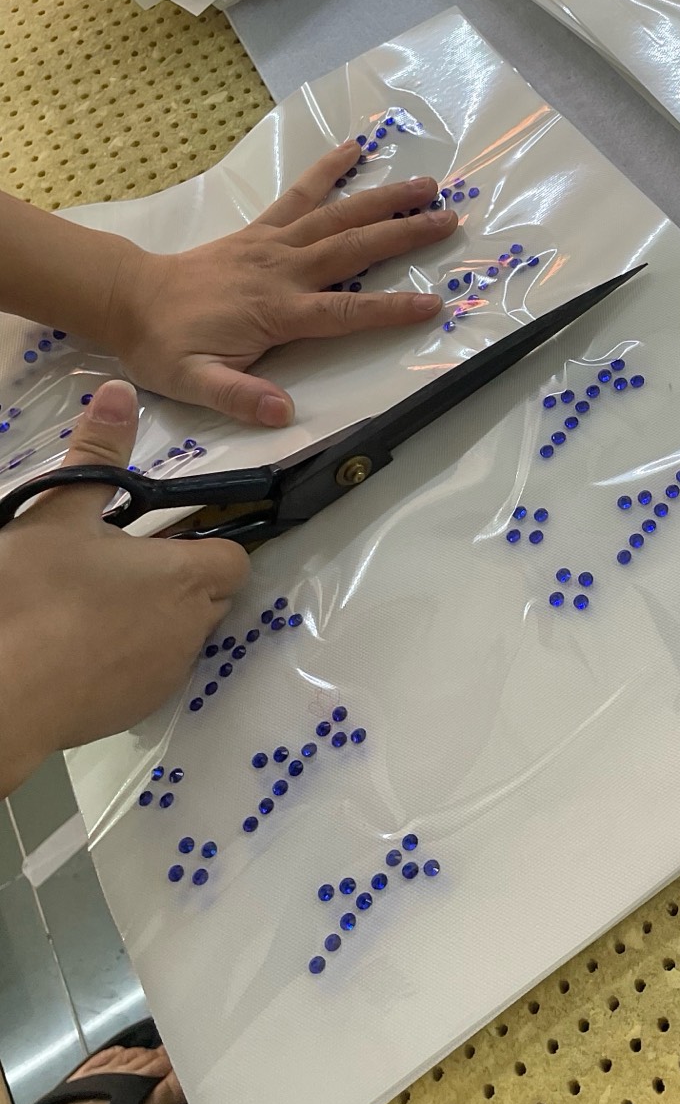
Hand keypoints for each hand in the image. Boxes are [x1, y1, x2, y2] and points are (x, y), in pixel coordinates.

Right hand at [0, 381, 247, 795]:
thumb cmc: (36, 595)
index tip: (161, 539)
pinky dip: (126, 659)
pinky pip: (149, 674)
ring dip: (153, 621)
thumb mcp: (58, 515)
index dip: (205, 544)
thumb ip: (98, 457)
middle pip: (211, 597)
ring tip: (90, 606)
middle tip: (118, 567)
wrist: (2, 691)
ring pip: (180, 637)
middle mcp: (191, 630)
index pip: (233, 557)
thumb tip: (120, 394)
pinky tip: (75, 646)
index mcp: (185, 577)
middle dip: (179, 581)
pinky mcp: (136, 709)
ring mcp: (166, 676)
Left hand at [104, 142, 458, 426]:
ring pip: (338, 215)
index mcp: (276, 311)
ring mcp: (274, 244)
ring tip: (426, 184)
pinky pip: (301, 195)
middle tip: (449, 219)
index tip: (433, 303)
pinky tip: (354, 147)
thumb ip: (240, 396)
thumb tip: (284, 412)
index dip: (389, 308)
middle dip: (403, 233)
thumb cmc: (164, 345)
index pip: (344, 311)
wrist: (129, 299)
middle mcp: (283, 270)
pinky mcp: (262, 230)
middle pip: (354, 248)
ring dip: (383, 198)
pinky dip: (328, 170)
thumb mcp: (194, 383)